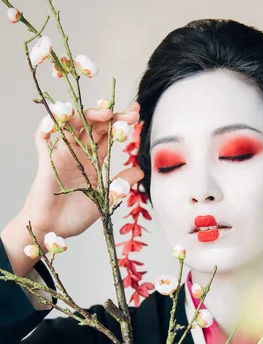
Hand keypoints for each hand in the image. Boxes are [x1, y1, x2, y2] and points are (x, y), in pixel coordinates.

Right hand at [21, 101, 142, 239]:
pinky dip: (46, 127)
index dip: (121, 122)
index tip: (136, 114)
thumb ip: (120, 184)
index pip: (108, 135)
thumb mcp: (105, 199)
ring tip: (104, 114)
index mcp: (95, 161)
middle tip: (129, 114)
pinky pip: (42, 139)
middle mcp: (79, 154)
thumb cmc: (76, 217)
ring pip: (70, 125)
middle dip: (111, 116)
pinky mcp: (47, 162)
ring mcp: (62, 155)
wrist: (53, 230)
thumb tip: (140, 171)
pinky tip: (57, 120)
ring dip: (85, 115)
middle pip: (93, 126)